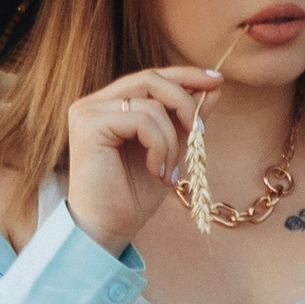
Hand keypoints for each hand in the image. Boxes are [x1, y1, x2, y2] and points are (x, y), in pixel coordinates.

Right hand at [63, 65, 223, 255]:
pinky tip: (155, 170)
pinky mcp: (88, 125)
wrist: (108, 229)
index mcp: (110, 105)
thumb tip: (213, 87)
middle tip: (201, 134)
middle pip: (151, 79)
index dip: (185, 75)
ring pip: (151, 103)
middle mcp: (94, 103)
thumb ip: (185, 118)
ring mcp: (88, 112)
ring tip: (169, 171)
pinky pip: (142, 120)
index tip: (216, 81)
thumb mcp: (170, 150)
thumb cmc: (133, 195)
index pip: (151, 77)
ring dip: (172, 139)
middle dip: (185, 103)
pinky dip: (159, 146)